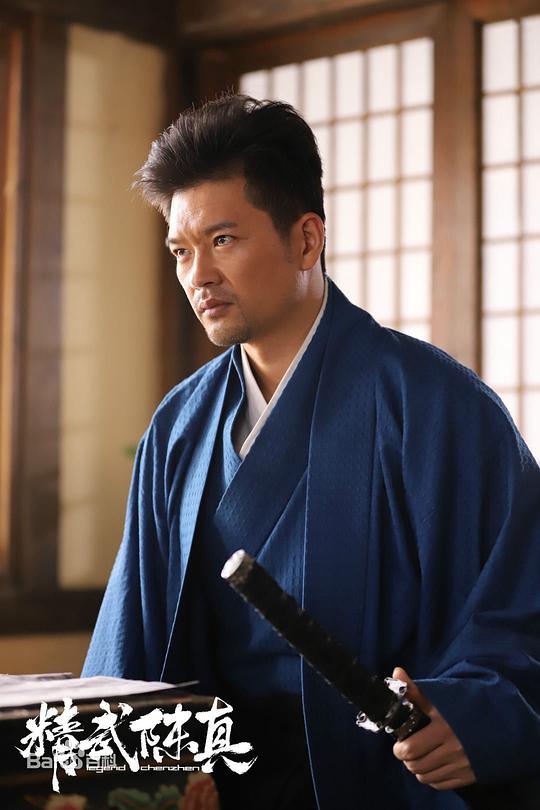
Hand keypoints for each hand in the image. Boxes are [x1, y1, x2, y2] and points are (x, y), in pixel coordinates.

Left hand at [392, 666, 476, 790]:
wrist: (500, 718)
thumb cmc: (464, 705)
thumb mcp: (440, 695)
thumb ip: (415, 688)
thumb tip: (396, 672)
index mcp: (442, 726)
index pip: (410, 748)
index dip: (399, 748)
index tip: (399, 742)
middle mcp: (453, 747)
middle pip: (416, 765)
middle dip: (406, 759)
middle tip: (407, 749)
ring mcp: (462, 763)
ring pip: (426, 776)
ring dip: (418, 768)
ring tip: (419, 756)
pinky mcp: (470, 775)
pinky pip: (440, 784)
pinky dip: (432, 777)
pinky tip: (433, 764)